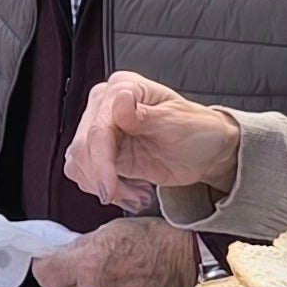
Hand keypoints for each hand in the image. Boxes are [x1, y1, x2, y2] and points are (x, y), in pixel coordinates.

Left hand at [26, 216, 202, 286]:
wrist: (194, 266)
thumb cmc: (161, 241)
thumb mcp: (114, 228)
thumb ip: (82, 244)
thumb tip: (63, 251)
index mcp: (89, 265)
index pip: (43, 273)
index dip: (44, 263)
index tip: (48, 256)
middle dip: (63, 276)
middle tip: (78, 262)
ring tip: (106, 273)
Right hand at [66, 74, 242, 210]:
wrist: (207, 152)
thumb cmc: (198, 130)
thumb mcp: (177, 123)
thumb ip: (145, 115)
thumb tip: (119, 103)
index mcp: (123, 88)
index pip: (98, 128)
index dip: (100, 162)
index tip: (109, 190)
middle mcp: (106, 105)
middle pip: (82, 147)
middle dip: (102, 179)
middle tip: (133, 198)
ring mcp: (102, 128)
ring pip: (79, 162)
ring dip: (103, 186)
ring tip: (137, 195)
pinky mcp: (103, 152)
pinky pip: (86, 173)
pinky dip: (104, 189)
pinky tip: (132, 192)